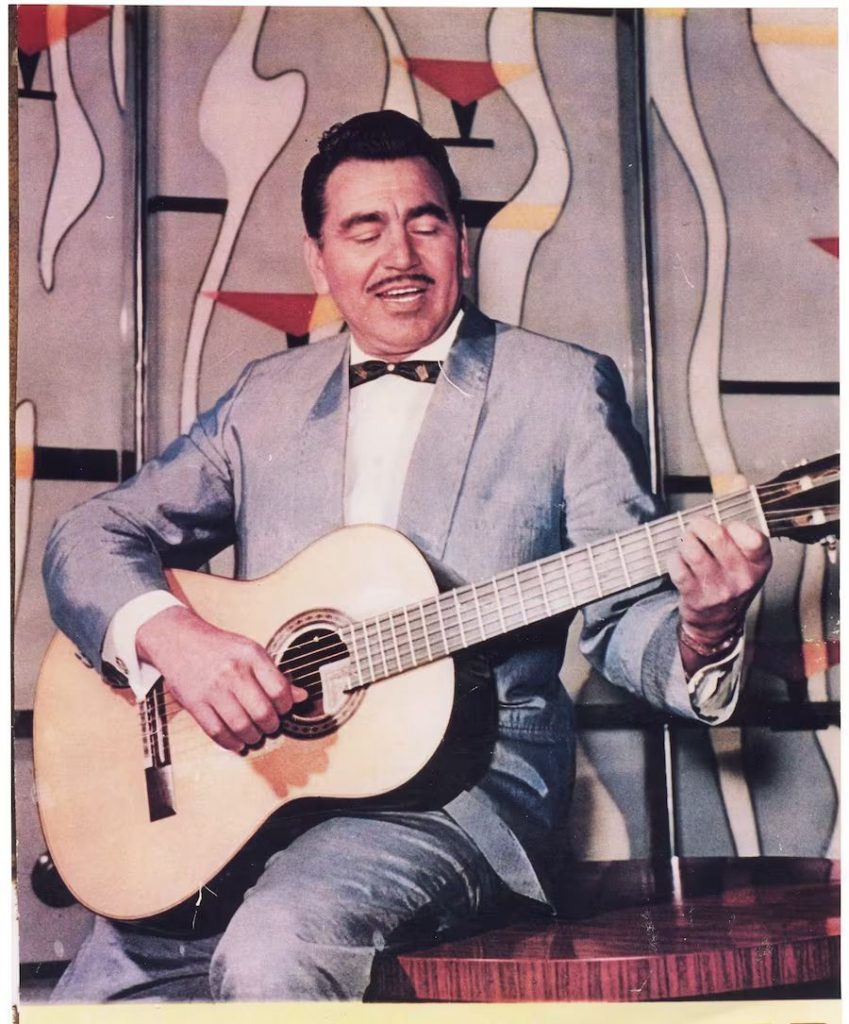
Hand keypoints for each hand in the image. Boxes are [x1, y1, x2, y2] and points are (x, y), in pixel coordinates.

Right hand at [136, 605, 307, 751]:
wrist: (179, 640)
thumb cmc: (220, 647)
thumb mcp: (251, 652)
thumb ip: (275, 675)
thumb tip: (301, 696)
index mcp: (251, 655)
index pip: (279, 689)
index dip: (286, 706)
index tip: (284, 709)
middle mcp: (232, 672)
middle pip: (262, 712)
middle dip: (271, 725)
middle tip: (270, 726)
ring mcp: (212, 689)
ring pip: (240, 725)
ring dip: (253, 737)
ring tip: (255, 735)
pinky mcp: (195, 703)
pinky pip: (216, 731)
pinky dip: (230, 743)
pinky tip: (237, 742)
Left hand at [667, 518, 771, 666]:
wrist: (718, 623)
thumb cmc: (731, 583)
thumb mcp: (749, 563)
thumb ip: (740, 539)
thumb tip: (713, 521)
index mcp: (759, 564)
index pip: (754, 538)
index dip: (735, 527)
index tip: (726, 528)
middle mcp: (742, 577)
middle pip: (716, 536)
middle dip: (699, 525)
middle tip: (696, 528)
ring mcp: (718, 588)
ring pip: (693, 549)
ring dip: (685, 540)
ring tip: (686, 542)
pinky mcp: (696, 596)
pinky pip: (678, 566)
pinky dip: (674, 558)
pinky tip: (679, 560)